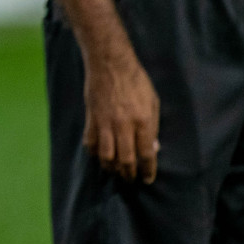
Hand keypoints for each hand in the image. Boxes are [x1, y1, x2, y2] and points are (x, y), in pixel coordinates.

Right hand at [84, 53, 159, 183]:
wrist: (110, 63)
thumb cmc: (136, 81)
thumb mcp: (153, 102)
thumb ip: (153, 126)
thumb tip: (153, 148)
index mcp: (142, 121)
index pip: (146, 154)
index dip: (148, 170)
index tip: (147, 178)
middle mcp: (123, 125)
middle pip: (125, 160)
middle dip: (129, 174)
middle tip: (131, 179)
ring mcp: (105, 122)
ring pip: (106, 156)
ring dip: (111, 168)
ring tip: (115, 171)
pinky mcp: (91, 118)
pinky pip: (90, 142)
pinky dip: (94, 153)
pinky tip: (99, 156)